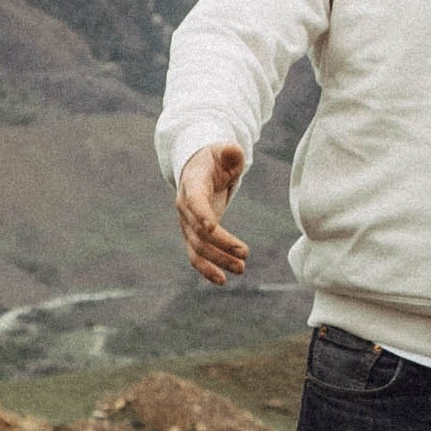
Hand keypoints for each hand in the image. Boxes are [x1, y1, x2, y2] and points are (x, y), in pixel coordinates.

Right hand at [175, 143, 250, 285]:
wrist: (198, 168)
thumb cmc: (215, 159)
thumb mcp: (224, 151)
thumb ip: (230, 153)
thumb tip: (234, 151)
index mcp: (192, 185)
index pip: (194, 202)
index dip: (202, 215)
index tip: (213, 230)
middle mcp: (185, 207)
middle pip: (198, 231)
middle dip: (220, 245)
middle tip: (245, 255)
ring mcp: (187, 223)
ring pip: (197, 248)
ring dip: (218, 261)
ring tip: (241, 269)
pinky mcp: (193, 234)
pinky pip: (196, 255)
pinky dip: (207, 269)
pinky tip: (222, 280)